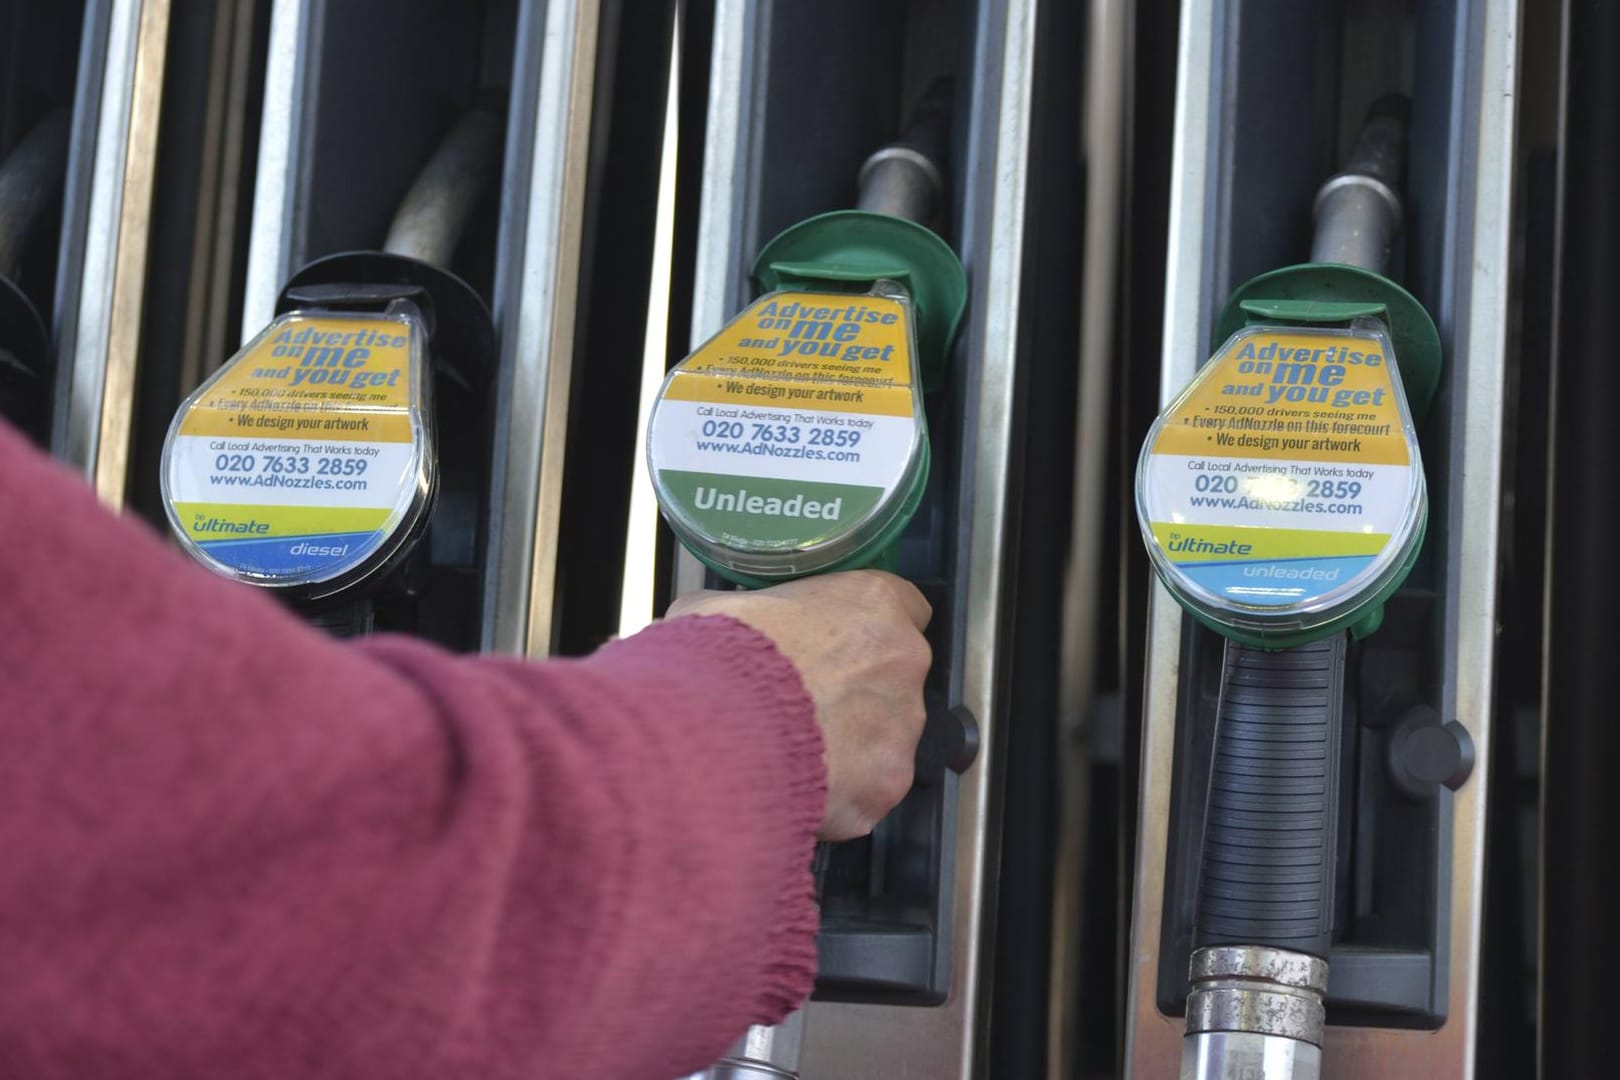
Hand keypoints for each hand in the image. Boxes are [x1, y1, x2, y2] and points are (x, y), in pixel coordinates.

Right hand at [666, 570, 931, 840]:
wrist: (715, 730)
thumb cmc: (721, 657)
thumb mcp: (719, 610)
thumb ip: (751, 614)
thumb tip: (732, 625)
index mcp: (874, 602)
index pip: (904, 606)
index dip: (866, 629)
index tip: (838, 644)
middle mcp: (905, 659)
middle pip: (896, 676)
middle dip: (859, 692)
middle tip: (805, 706)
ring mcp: (902, 725)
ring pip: (885, 737)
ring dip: (850, 745)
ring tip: (792, 753)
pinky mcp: (889, 782)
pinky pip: (868, 789)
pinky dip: (839, 793)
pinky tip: (795, 787)